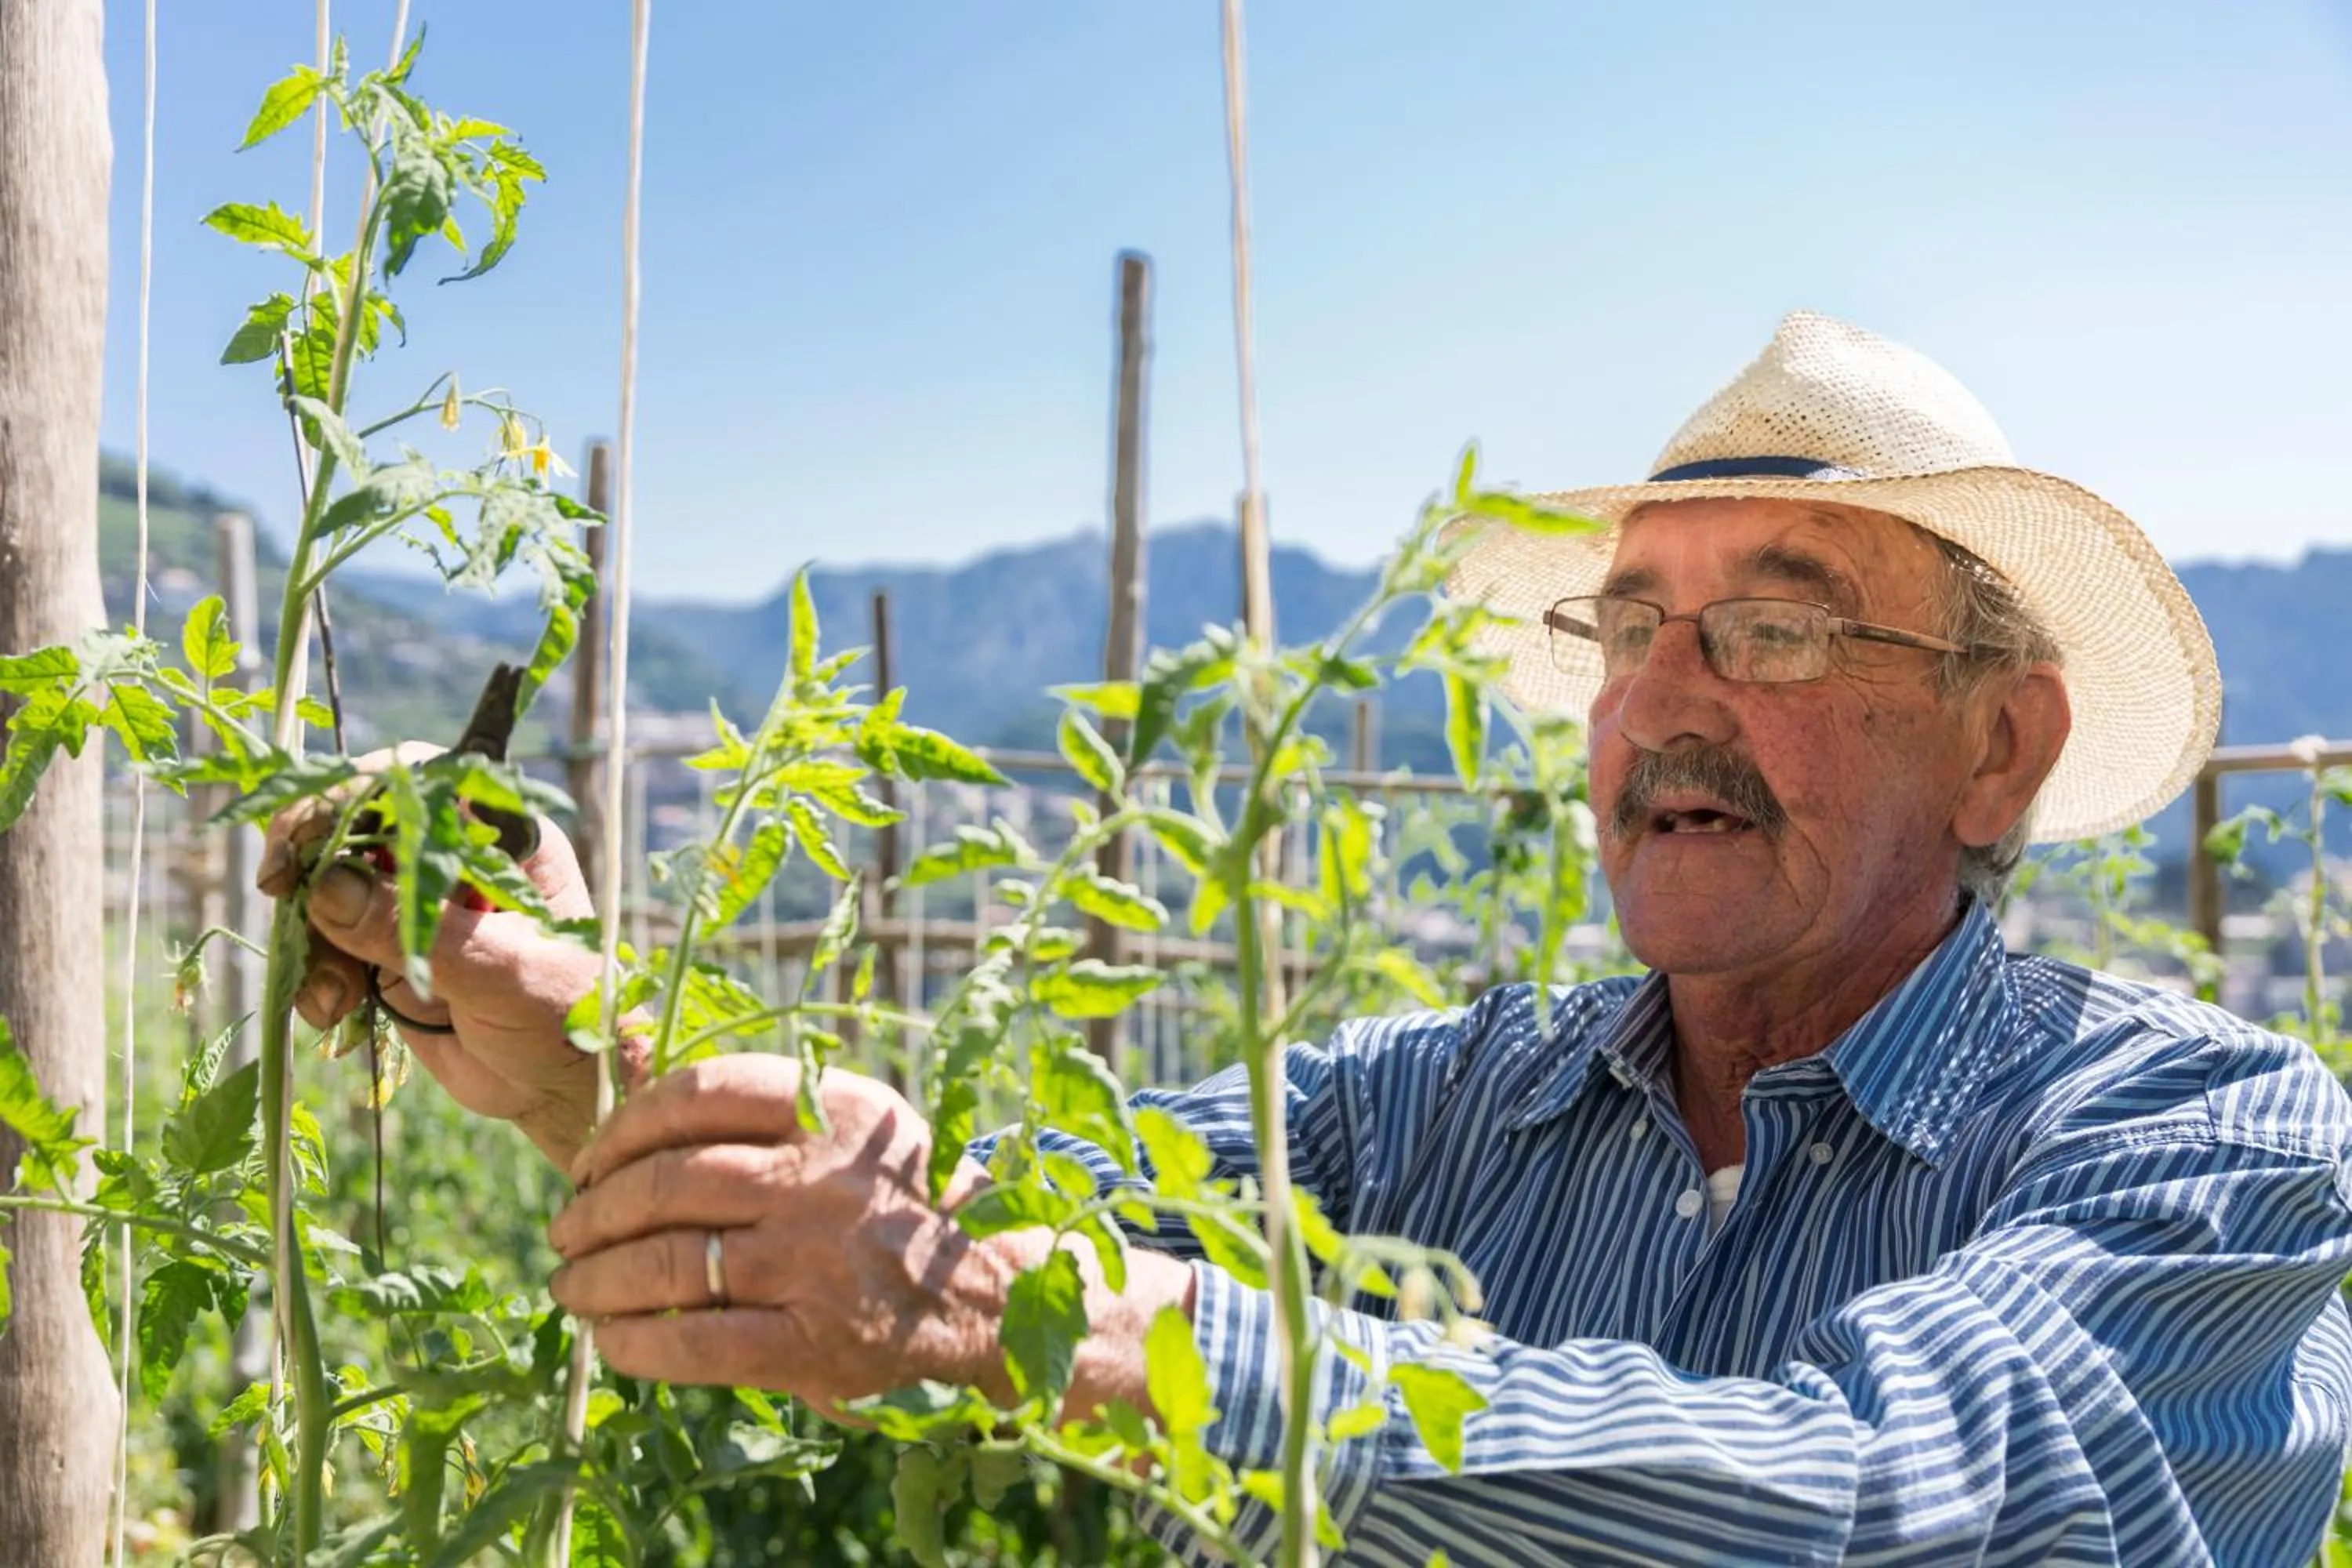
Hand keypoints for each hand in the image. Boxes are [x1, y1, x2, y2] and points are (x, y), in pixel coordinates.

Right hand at [258, 743, 633, 1164]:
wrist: (561, 1088)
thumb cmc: (565, 1018)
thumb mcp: (503, 973)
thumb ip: (419, 931)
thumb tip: (328, 886)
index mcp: (501, 835)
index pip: (413, 782)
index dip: (349, 797)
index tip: (301, 844)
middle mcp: (451, 858)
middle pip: (352, 826)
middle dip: (309, 866)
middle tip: (282, 903)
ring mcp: (413, 904)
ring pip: (326, 889)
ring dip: (310, 937)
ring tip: (334, 998)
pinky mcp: (385, 952)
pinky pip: (325, 943)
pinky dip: (315, 974)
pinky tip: (336, 1012)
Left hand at [546, 1055, 1191, 1415]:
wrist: (990, 1292)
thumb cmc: (894, 1200)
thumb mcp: (848, 1122)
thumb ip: (755, 1101)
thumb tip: (626, 1058)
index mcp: (831, 1106)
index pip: (695, 1096)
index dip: (621, 1127)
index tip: (590, 1158)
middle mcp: (821, 1178)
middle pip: (665, 1182)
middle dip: (593, 1209)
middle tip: (565, 1229)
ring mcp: (815, 1263)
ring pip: (667, 1262)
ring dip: (596, 1278)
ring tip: (572, 1286)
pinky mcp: (814, 1344)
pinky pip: (694, 1341)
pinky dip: (635, 1342)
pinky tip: (611, 1339)